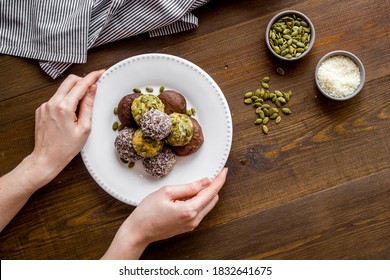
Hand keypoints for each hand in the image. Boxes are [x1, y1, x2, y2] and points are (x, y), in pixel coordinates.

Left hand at [28, 70, 103, 188]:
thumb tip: (92, 90)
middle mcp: (52, 103)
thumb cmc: (66, 147)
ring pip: (62, 90)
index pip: (81, 85)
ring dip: (73, 92)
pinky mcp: (41, 110)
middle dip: (82, 81)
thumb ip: (88, 106)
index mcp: (64, 107)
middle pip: (70, 81)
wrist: (46, 158)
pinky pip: (56, 99)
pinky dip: (65, 101)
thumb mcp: (84, 128)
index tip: (100, 73)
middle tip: (92, 87)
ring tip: (80, 109)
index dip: (92, 77)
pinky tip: (70, 115)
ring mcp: (44, 106)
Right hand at [101, 167, 227, 258]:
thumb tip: (205, 182)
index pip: (211, 192)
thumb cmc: (148, 212)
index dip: (219, 180)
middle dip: (214, 186)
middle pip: (213, 199)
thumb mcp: (167, 192)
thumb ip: (189, 187)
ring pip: (207, 206)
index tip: (224, 171)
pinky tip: (189, 195)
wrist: (138, 231)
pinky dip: (199, 201)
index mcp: (190, 210)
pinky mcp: (187, 227)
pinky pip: (199, 211)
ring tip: (196, 184)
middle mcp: (194, 220)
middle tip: (212, 174)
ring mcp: (191, 225)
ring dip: (206, 194)